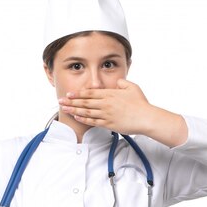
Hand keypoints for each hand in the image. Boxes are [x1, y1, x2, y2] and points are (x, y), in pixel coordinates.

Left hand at [59, 79, 187, 146]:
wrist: (146, 118)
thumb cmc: (141, 103)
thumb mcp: (132, 87)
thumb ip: (122, 82)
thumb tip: (116, 82)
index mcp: (110, 94)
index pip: (90, 92)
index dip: (78, 93)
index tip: (69, 93)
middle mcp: (106, 103)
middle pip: (85, 101)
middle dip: (71, 101)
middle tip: (60, 101)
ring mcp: (106, 114)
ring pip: (86, 111)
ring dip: (74, 110)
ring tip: (64, 109)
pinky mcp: (108, 124)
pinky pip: (93, 121)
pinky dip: (84, 119)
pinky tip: (76, 117)